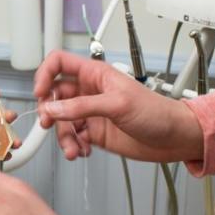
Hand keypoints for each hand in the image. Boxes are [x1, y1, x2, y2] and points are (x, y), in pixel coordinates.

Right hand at [33, 50, 202, 162]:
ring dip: (62, 136)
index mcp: (95, 74)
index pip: (59, 63)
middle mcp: (89, 91)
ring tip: (73, 147)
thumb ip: (82, 106)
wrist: (173, 138)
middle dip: (50, 111)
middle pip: (55, 95)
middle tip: (50, 124)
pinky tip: (83, 150)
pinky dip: (73, 146)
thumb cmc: (156, 112)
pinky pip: (72, 137)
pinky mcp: (94, 132)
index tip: (40, 93)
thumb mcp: (117, 104)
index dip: (45, 74)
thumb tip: (53, 108)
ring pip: (61, 120)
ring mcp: (90, 112)